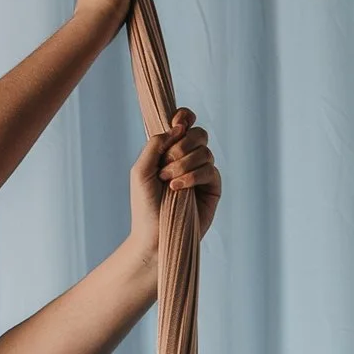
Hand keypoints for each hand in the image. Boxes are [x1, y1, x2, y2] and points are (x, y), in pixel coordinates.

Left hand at [128, 112, 218, 244]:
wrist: (153, 236)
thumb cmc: (144, 205)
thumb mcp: (141, 170)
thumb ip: (155, 144)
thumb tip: (177, 127)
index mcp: (171, 151)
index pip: (185, 123)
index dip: (184, 117)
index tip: (177, 122)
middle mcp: (188, 159)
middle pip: (198, 134)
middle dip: (182, 145)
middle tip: (166, 164)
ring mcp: (202, 172)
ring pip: (205, 151)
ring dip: (184, 164)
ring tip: (168, 182)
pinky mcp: (212, 188)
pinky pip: (210, 169)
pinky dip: (193, 176)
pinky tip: (178, 188)